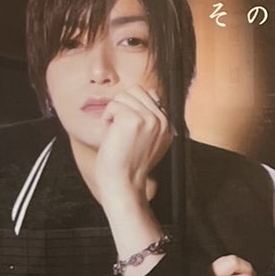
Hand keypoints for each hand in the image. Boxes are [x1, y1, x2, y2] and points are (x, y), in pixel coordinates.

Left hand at [93, 84, 173, 210]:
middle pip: (136, 90)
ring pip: (124, 95)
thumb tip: (145, 94)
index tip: (126, 127)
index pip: (150, 94)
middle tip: (119, 129)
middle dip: (122, 106)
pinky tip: (110, 135)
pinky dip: (106, 118)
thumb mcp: (148, 142)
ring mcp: (150, 119)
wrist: (124, 184)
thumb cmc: (128, 166)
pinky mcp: (134, 119)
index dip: (132, 105)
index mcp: (167, 126)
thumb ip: (150, 121)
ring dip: (113, 112)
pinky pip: (113, 105)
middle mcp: (162, 120)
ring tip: (115, 132)